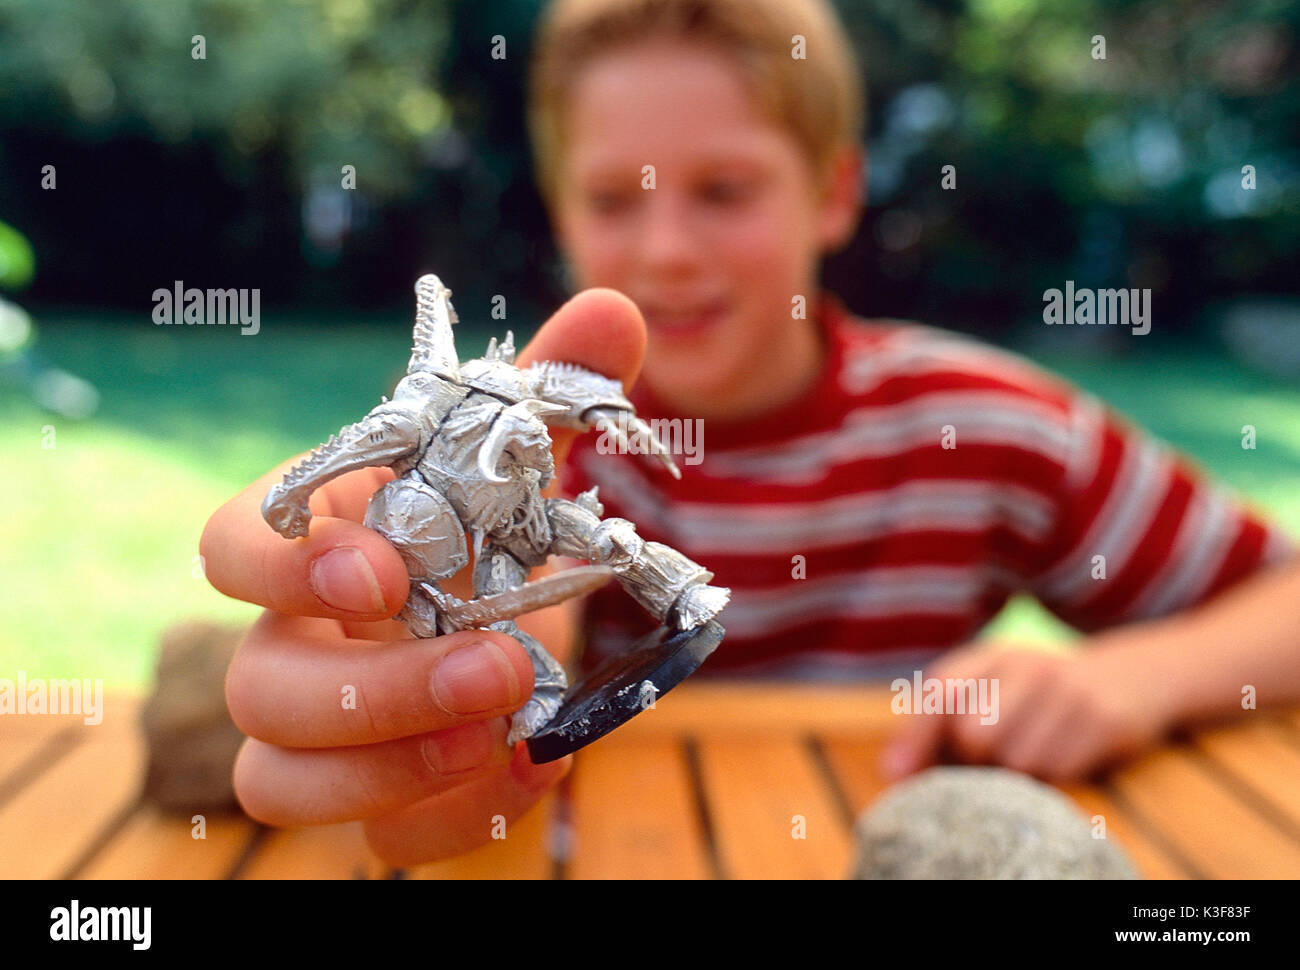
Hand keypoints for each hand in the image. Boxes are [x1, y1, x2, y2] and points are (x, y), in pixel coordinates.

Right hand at [199, 288, 649, 863]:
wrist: (523, 647)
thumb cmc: (493, 547)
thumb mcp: (527, 473)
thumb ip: (556, 397)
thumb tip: (615, 307)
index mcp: (322, 547)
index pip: (228, 548)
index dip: (279, 567)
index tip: (381, 570)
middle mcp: (299, 644)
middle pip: (257, 684)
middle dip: (372, 685)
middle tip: (495, 665)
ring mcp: (326, 736)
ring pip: (279, 777)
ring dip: (393, 765)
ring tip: (511, 726)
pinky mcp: (379, 803)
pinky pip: (379, 839)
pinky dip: (457, 813)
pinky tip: (537, 766)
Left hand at [879, 641, 1173, 783]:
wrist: (1136, 674)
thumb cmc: (1044, 695)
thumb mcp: (995, 690)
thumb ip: (939, 725)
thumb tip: (892, 772)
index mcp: (992, 655)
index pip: (939, 692)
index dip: (914, 736)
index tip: (895, 774)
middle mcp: (1027, 664)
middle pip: (973, 734)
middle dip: (975, 759)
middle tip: (993, 757)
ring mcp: (1068, 690)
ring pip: (1016, 762)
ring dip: (1018, 773)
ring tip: (1034, 751)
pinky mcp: (1104, 720)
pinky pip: (1058, 773)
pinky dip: (1053, 778)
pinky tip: (1065, 753)